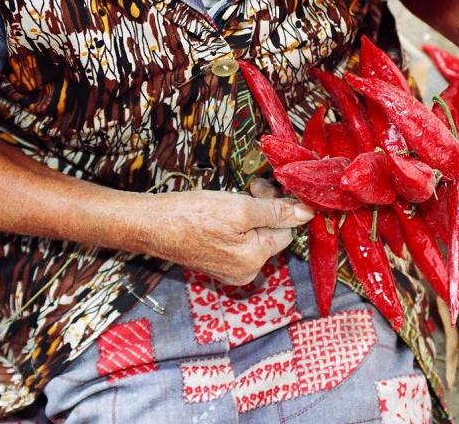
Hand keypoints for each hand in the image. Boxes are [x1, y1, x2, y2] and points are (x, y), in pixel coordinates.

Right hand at [138, 179, 314, 284]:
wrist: (151, 224)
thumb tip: (308, 213)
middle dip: (266, 209)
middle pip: (272, 234)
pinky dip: (238, 224)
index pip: (287, 231)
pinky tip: (222, 211)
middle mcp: (245, 271)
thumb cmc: (192, 215)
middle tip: (250, 188)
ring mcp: (230, 270)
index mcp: (254, 260)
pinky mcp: (217, 262)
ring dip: (252, 214)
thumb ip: (276, 212)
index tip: (263, 187)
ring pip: (256, 236)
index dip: (280, 205)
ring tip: (233, 198)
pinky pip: (240, 241)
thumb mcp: (240, 208)